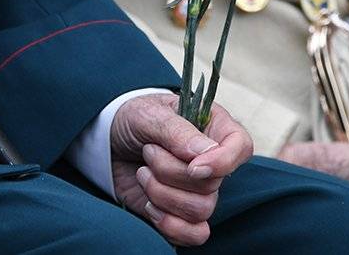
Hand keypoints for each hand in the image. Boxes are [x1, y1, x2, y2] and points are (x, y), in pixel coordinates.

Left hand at [110, 94, 252, 245]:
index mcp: (213, 128)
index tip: (192, 166)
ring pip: (201, 209)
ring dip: (162, 193)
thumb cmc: (133, 120)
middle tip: (147, 152)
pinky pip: (195, 234)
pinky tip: (149, 205)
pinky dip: (169, 225)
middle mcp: (212, 162)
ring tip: (142, 173)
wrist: (106, 143)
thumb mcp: (149, 114)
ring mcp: (198, 190)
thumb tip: (205, 154)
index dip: (222, 162)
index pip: (241, 147)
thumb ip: (177, 130)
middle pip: (213, 183)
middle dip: (170, 172)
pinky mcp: (182, 213)